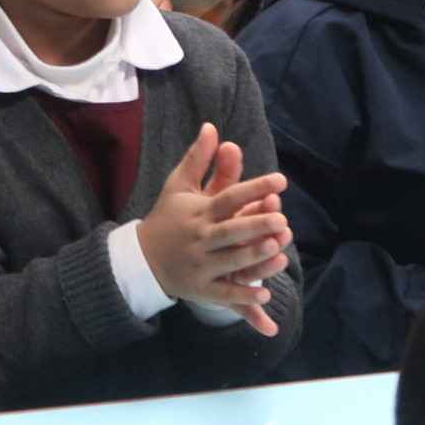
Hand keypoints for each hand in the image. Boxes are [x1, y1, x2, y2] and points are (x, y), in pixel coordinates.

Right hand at [136, 124, 292, 336]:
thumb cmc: (168, 217)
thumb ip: (198, 159)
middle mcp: (199, 238)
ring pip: (231, 261)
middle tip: (282, 220)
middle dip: (256, 225)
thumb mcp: (178, 186)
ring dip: (254, 256)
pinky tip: (264, 295)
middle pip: (230, 230)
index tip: (280, 180)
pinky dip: (243, 297)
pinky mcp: (201, 289)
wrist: (142, 258)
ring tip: (278, 249)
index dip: (254, 188)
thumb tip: (213, 127)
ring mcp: (199, 265)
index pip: (228, 197)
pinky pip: (224, 294)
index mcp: (197, 211)